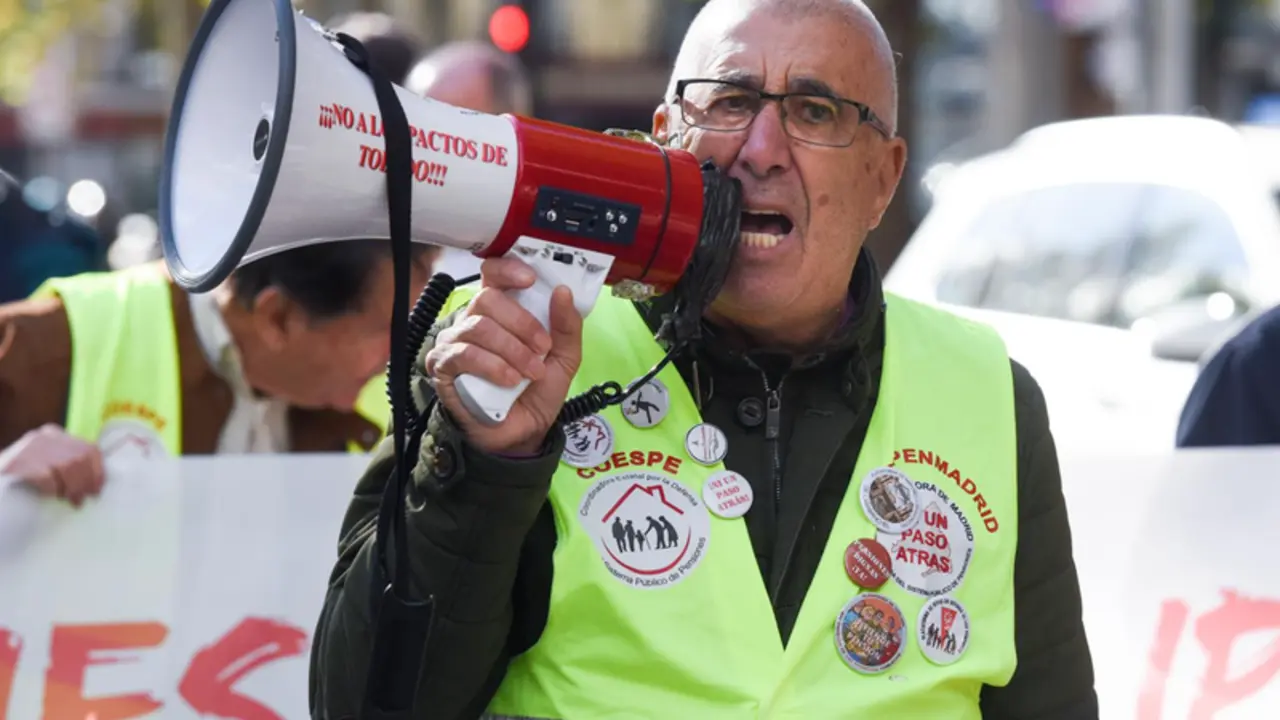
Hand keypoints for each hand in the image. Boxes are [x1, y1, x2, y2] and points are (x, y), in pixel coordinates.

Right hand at [0, 424, 104, 506]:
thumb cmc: (20, 476)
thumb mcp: (46, 463)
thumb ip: (67, 463)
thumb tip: (95, 481)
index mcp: (53, 434)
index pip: (88, 448)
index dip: (98, 470)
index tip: (98, 488)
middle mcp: (44, 437)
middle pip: (80, 458)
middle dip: (86, 482)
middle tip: (84, 499)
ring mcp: (31, 448)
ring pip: (67, 466)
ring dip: (73, 488)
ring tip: (72, 501)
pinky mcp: (20, 462)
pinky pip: (47, 476)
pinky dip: (53, 488)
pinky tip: (51, 495)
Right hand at [424, 257, 582, 454]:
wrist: (523, 433)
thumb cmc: (536, 392)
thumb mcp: (564, 357)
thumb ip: (567, 326)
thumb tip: (563, 293)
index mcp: (500, 312)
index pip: (493, 275)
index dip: (508, 270)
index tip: (531, 279)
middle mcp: (473, 321)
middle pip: (488, 299)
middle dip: (522, 323)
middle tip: (543, 348)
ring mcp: (454, 343)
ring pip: (479, 327)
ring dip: (513, 350)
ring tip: (531, 372)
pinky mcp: (443, 367)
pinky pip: (464, 355)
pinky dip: (492, 366)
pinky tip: (509, 380)